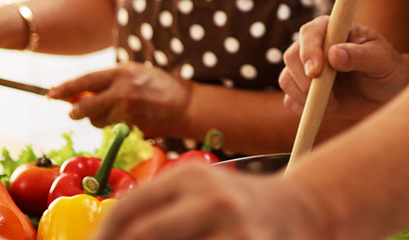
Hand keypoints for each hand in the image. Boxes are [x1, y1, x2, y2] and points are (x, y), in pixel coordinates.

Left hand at [49, 62, 191, 136]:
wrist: (184, 105)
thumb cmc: (157, 85)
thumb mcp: (133, 73)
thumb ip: (108, 81)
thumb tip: (78, 93)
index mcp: (122, 73)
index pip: (85, 81)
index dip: (65, 88)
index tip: (51, 94)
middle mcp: (122, 93)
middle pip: (85, 107)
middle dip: (76, 112)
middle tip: (72, 113)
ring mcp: (127, 113)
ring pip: (97, 121)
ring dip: (98, 119)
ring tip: (115, 111)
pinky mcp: (131, 129)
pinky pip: (111, 130)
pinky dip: (113, 126)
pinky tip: (128, 118)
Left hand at [93, 162, 331, 239]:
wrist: (306, 209)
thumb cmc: (239, 209)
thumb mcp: (200, 193)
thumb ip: (160, 209)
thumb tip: (105, 238)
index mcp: (191, 176)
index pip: (129, 209)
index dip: (103, 237)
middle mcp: (211, 197)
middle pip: (143, 236)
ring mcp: (234, 228)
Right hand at [279, 16, 408, 118]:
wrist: (387, 92)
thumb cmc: (386, 67)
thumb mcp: (380, 59)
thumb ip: (359, 55)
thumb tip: (334, 54)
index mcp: (331, 29)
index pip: (309, 33)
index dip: (309, 51)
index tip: (316, 72)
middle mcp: (314, 46)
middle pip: (291, 57)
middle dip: (305, 80)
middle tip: (331, 98)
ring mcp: (307, 69)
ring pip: (286, 79)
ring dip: (304, 96)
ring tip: (333, 104)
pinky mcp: (305, 91)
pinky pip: (290, 100)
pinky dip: (303, 109)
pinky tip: (327, 109)